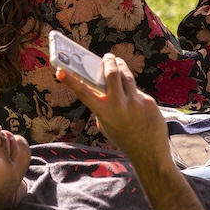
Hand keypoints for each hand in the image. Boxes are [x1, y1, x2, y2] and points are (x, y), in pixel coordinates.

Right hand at [57, 55, 171, 169]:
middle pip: (112, 74)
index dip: (70, 81)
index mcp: (104, 114)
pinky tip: (135, 99)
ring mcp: (135, 102)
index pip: (84, 93)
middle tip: (107, 57)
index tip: (60, 70)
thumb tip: (102, 87)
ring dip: (121, 67)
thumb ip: (103, 106)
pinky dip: (134, 92)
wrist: (149, 153)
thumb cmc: (123, 138)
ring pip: (126, 76)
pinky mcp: (148, 101)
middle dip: (109, 61)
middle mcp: (119, 105)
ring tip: (118, 63)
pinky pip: (137, 91)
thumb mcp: (106, 125)